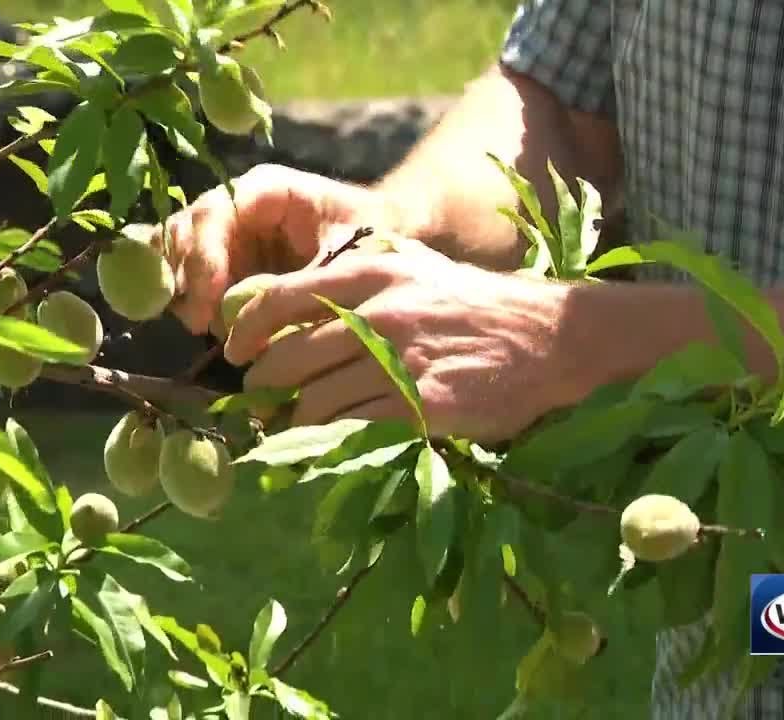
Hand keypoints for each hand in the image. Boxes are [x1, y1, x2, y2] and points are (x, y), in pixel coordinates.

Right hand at [157, 163, 391, 335]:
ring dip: (182, 290)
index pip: (215, 212)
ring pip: (176, 252)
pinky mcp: (221, 263)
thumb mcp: (347, 258)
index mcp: (266, 190)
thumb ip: (302, 281)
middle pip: (185, 230)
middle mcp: (236, 206)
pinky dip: (183, 297)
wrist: (388, 246)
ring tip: (204, 326)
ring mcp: (225, 234)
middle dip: (187, 277)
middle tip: (201, 323)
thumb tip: (252, 316)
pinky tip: (198, 322)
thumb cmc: (371, 240)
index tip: (209, 301)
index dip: (204, 255)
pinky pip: (184, 274)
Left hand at [223, 241, 589, 442]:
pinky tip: (323, 447)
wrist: (548, 337)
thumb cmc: (475, 303)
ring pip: (313, 404)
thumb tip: (291, 298)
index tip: (235, 350)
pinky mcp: (421, 409)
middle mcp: (378, 316)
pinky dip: (327, 444)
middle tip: (257, 402)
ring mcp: (399, 364)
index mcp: (370, 276)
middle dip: (261, 388)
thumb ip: (356, 279)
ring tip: (285, 430)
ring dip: (289, 424)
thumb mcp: (415, 269)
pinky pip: (352, 432)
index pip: (278, 298)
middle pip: (286, 360)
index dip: (244, 330)